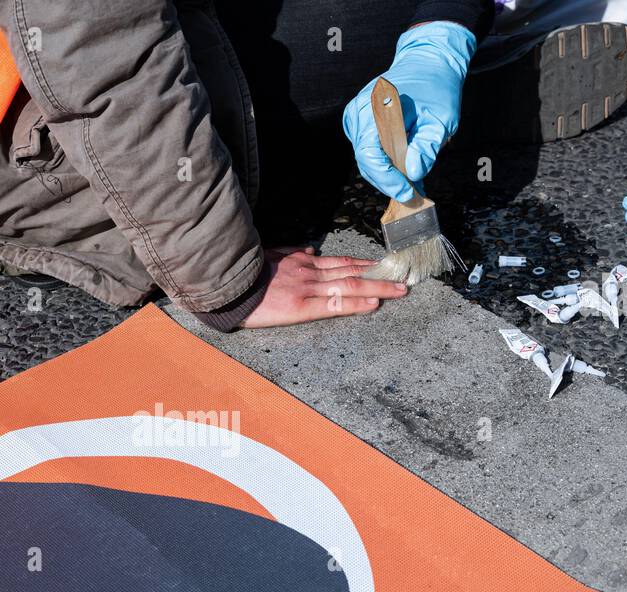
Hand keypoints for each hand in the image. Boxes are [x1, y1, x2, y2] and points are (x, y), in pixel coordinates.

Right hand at [239, 247, 408, 327]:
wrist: (223, 285)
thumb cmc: (242, 273)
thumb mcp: (268, 256)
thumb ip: (289, 254)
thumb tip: (308, 250)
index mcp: (301, 262)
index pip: (340, 262)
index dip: (364, 265)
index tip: (383, 266)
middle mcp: (308, 272)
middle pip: (352, 272)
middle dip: (380, 276)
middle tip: (403, 278)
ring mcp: (306, 288)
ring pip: (349, 285)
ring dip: (377, 288)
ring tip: (399, 291)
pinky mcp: (298, 305)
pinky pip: (333, 304)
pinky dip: (355, 303)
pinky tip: (373, 304)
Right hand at [342, 21, 475, 202]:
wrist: (429, 64)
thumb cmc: (437, 89)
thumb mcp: (441, 119)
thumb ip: (427, 146)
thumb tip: (415, 172)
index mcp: (377, 108)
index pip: (370, 155)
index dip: (387, 179)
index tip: (407, 192)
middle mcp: (359, 112)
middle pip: (366, 161)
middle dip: (389, 181)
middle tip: (413, 194)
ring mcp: (356, 117)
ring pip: (367, 160)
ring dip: (388, 175)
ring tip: (413, 184)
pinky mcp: (359, 123)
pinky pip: (369, 151)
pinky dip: (385, 164)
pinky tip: (404, 169)